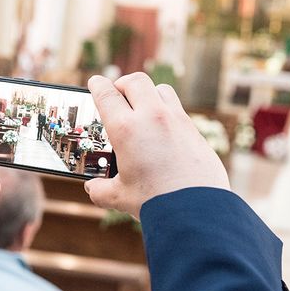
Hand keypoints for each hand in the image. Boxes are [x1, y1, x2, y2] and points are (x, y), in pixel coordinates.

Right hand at [84, 73, 229, 217]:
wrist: (196, 209)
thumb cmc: (156, 202)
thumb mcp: (120, 196)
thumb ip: (101, 190)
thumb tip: (93, 188)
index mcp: (126, 129)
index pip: (106, 94)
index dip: (97, 85)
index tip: (95, 82)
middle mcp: (152, 117)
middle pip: (135, 81)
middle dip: (123, 84)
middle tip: (117, 93)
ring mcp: (176, 120)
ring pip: (160, 89)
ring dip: (148, 93)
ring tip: (142, 107)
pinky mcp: (194, 130)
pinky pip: (178, 109)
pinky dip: (166, 111)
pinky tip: (163, 129)